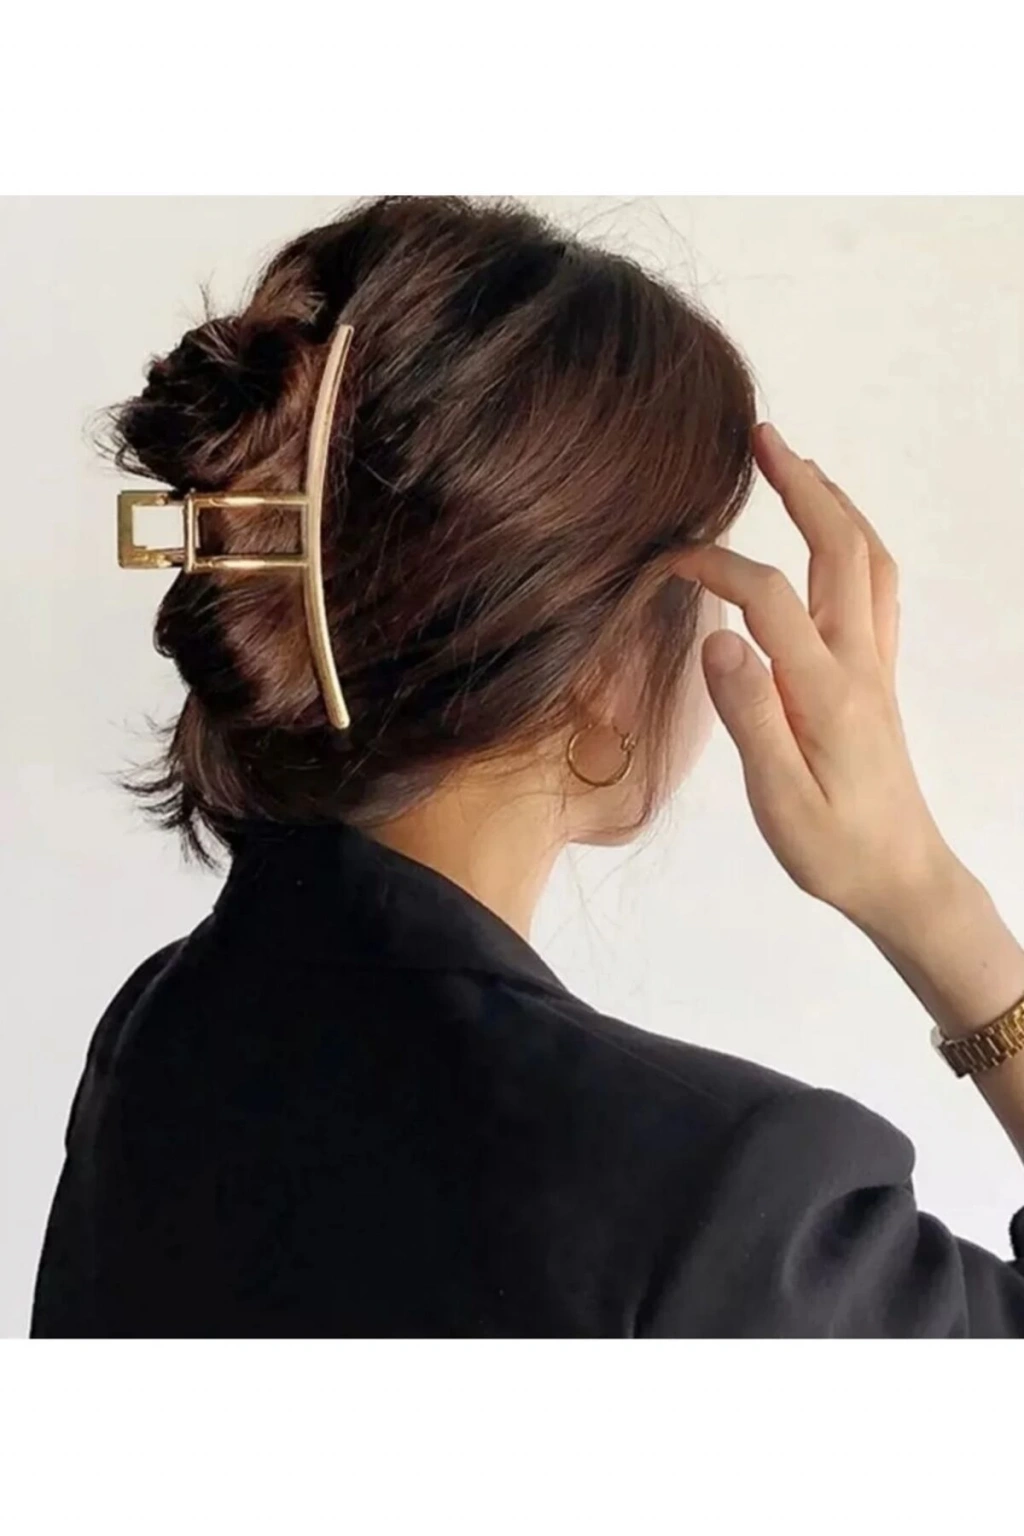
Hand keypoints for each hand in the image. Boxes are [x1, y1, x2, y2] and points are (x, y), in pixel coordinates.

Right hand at [672, 423, 956, 934]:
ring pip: (867, 561)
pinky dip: (853, 543)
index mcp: (825, 690)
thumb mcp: (780, 798)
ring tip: (796, 467)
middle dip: (800, 486)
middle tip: (762, 437)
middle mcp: (859, 663)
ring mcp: (875, 665)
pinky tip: (832, 539)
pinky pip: (877, 588)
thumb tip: (718, 637)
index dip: (714, 563)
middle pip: (839, 549)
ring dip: (834, 505)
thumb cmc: (833, 849)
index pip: (766, 595)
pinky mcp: (878, 677)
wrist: (902, 879)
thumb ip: (750, 715)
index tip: (665, 558)